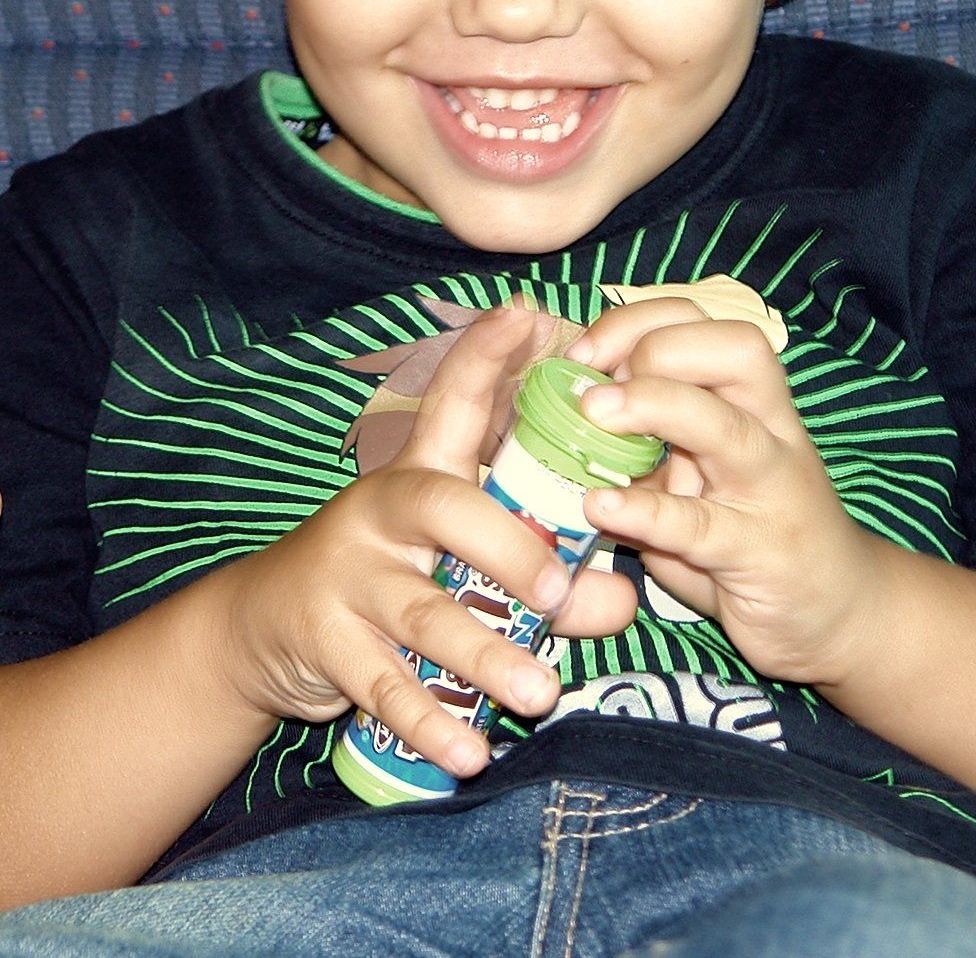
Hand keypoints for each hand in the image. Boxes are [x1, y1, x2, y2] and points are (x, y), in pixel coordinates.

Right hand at [212, 302, 636, 777]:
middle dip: (507, 546)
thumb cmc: (392, 577)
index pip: (454, 403)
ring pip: (424, 613)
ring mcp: (350, 577)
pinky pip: (386, 689)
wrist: (265, 625)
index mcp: (422, 475)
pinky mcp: (328, 643)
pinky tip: (470, 753)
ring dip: (485, 656)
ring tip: (539, 692)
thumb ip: (548, 577)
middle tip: (560, 589)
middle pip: (445, 509)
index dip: (487, 356)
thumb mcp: (459, 563)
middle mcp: (383, 512)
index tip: (525, 311)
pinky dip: (431, 724)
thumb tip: (622, 598)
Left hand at [572, 297, 883, 687]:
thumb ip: (648, 446)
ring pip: (725, 427)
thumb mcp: (699, 477)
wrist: (839, 613)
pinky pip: (702, 526)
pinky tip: (600, 504)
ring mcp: (770, 491)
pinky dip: (648, 510)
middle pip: (735, 350)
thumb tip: (562, 413)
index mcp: (752, 400)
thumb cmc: (753, 532)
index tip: (585, 354)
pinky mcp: (759, 554)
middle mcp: (770, 432)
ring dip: (655, 406)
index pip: (705, 322)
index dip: (639, 322)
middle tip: (593, 385)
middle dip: (657, 347)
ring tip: (593, 412)